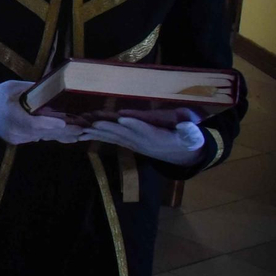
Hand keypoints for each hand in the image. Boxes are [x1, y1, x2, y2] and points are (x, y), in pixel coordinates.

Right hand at [0, 80, 82, 144]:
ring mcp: (17, 138)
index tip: (64, 122)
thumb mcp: (12, 87)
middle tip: (81, 129)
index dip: (49, 124)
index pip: (32, 123)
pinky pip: (38, 138)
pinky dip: (52, 136)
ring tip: (79, 134)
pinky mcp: (19, 141)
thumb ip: (31, 89)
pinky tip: (68, 138)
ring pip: (42, 137)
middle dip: (62, 131)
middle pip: (42, 132)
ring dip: (60, 135)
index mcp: (11, 115)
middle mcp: (15, 130)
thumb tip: (53, 85)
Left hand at [79, 114, 205, 165]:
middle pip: (124, 134)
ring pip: (114, 137)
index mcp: (157, 138)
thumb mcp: (192, 137)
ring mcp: (133, 144)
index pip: (145, 130)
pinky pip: (111, 139)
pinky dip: (97, 136)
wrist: (181, 156)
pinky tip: (84, 135)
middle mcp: (142, 142)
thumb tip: (188, 126)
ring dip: (98, 133)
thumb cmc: (187, 141)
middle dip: (108, 128)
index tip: (122, 119)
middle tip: (93, 123)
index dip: (134, 125)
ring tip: (83, 129)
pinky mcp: (129, 144)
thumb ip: (190, 132)